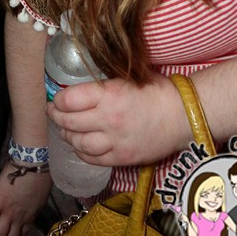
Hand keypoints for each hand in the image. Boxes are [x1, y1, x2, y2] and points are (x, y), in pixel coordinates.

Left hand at [47, 74, 189, 166]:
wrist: (183, 117)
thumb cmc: (159, 91)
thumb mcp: (129, 76)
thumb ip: (105, 82)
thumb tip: (82, 82)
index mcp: (108, 95)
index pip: (69, 100)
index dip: (58, 100)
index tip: (55, 98)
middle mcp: (108, 120)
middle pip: (69, 122)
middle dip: (56, 117)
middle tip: (53, 113)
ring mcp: (114, 142)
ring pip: (78, 143)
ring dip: (67, 136)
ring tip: (64, 129)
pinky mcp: (122, 158)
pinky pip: (93, 159)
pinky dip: (82, 152)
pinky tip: (80, 145)